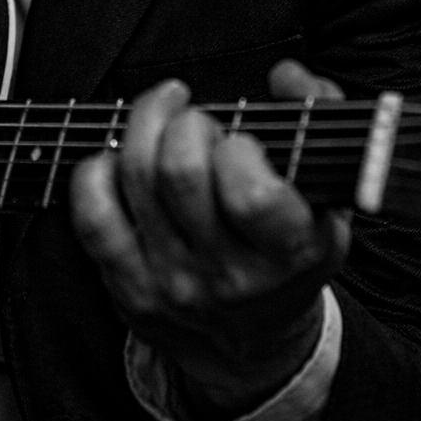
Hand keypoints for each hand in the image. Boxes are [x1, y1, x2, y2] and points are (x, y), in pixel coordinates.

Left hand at [70, 60, 349, 420]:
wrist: (253, 345)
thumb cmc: (289, 247)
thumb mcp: (327, 193)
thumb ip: (319, 116)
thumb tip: (286, 75)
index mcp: (291, 252)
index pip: (252, 194)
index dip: (240, 149)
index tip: (243, 141)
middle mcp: (230, 276)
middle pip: (181, 172)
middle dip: (187, 123)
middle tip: (200, 123)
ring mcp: (174, 284)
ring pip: (136, 178)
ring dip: (146, 125)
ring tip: (165, 117)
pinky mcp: (128, 289)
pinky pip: (93, 214)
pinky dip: (97, 170)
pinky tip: (118, 158)